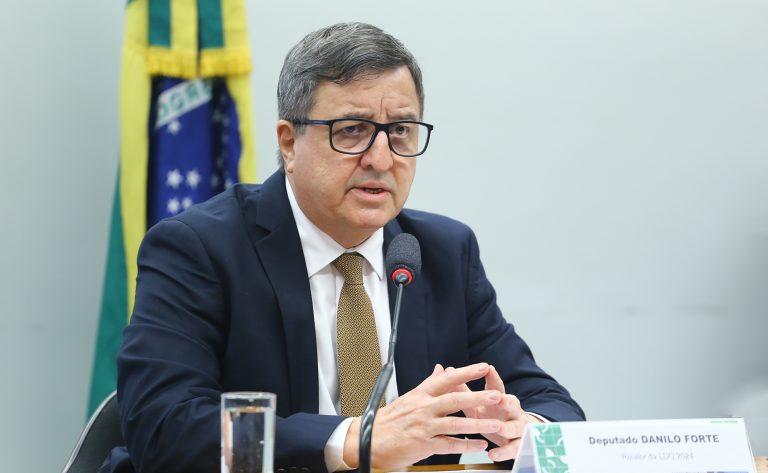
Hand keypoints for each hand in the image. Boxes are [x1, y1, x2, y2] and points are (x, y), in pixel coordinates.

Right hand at [342, 363, 505, 469]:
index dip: (467, 373)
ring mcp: (424, 426)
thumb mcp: (409, 397)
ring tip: (496, 424)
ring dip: (478, 424)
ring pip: (455, 423)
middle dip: (477, 397)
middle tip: (496, 396)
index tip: (483, 367)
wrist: (368, 440)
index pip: (447, 379)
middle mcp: (423, 408)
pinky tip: (480, 445)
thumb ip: (428, 383)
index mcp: (420, 394)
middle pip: (454, 399)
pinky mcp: (423, 444)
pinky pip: (449, 444)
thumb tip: (441, 369)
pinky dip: (466, 445)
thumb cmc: (388, 421)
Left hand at [442, 364, 541, 460]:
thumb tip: (447, 370)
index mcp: (501, 399)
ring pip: (515, 427)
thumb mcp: (477, 404)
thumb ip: (463, 389)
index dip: (493, 377)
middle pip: (511, 404)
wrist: (516, 435)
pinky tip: (493, 454)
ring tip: (498, 428)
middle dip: (506, 402)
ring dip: (507, 427)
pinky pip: (512, 449)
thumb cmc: (493, 415)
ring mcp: (517, 428)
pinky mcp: (518, 445)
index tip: (488, 368)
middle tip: (500, 399)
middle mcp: (512, 411)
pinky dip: (503, 452)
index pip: (497, 386)